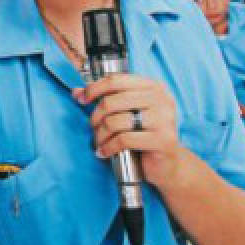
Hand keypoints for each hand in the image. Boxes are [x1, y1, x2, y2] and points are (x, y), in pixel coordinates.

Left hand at [81, 74, 183, 188]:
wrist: (168, 164)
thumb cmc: (145, 134)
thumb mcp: (127, 112)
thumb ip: (105, 99)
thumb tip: (76, 92)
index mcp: (154, 86)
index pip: (116, 80)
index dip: (93, 89)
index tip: (81, 100)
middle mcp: (161, 99)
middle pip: (112, 102)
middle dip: (95, 117)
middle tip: (92, 128)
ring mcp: (164, 119)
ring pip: (115, 122)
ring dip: (100, 135)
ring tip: (99, 142)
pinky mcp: (163, 140)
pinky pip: (123, 140)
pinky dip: (108, 147)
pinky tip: (104, 152)